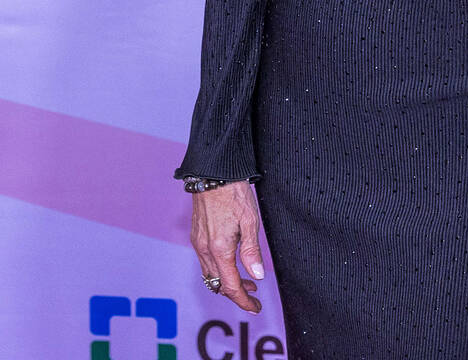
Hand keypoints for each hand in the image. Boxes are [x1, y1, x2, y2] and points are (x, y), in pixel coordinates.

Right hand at [189, 181, 264, 313]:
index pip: (231, 286)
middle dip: (236, 293)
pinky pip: (206, 261)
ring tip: (247, 280)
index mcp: (220, 249)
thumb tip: (257, 276)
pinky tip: (231, 262)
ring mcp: (198, 243)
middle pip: (218, 284)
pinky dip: (219, 269)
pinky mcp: (196, 235)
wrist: (212, 173)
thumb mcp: (250, 220)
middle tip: (253, 296)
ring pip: (210, 274)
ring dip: (227, 281)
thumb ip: (252, 251)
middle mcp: (205, 249)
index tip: (255, 307)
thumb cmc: (233, 192)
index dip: (244, 301)